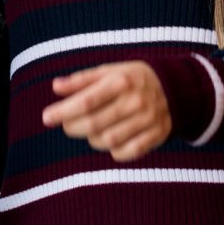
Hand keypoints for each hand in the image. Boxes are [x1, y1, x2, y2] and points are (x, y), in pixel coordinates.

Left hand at [43, 61, 169, 159]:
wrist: (177, 87)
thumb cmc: (133, 78)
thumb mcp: (110, 71)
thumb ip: (82, 80)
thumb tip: (55, 87)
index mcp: (121, 81)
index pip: (87, 100)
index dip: (64, 111)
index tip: (46, 118)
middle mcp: (135, 101)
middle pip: (94, 124)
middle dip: (73, 127)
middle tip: (67, 124)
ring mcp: (147, 120)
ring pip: (107, 141)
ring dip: (92, 138)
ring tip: (92, 129)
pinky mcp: (156, 136)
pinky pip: (126, 153)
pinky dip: (114, 151)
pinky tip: (112, 139)